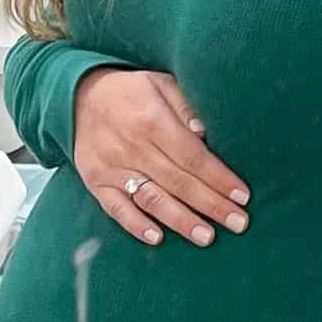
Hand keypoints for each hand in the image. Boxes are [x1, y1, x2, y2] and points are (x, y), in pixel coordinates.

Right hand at [72, 68, 250, 249]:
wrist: (78, 97)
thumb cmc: (130, 91)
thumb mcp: (161, 83)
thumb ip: (185, 106)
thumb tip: (205, 135)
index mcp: (151, 120)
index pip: (192, 156)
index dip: (219, 178)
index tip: (242, 196)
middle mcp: (131, 147)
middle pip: (178, 182)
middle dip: (211, 205)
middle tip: (238, 223)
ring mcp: (111, 167)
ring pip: (152, 199)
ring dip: (181, 221)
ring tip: (207, 237)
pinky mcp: (96, 182)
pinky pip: (116, 208)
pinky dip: (136, 225)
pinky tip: (157, 238)